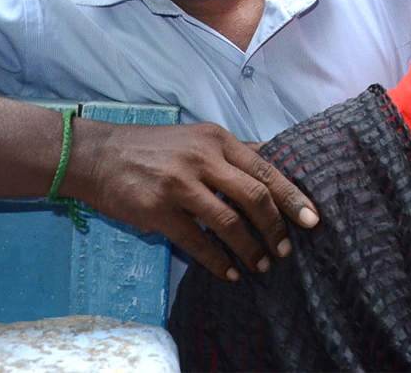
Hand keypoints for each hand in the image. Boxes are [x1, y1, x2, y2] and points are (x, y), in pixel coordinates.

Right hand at [64, 119, 318, 280]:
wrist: (98, 155)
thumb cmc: (154, 149)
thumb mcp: (198, 137)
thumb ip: (234, 152)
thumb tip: (275, 160)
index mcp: (218, 139)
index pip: (266, 169)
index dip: (292, 197)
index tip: (312, 219)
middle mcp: (203, 158)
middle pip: (254, 196)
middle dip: (276, 227)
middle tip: (286, 249)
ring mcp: (180, 184)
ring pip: (229, 221)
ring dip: (250, 248)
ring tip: (262, 265)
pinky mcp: (158, 211)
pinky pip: (197, 242)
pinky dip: (218, 261)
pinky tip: (230, 272)